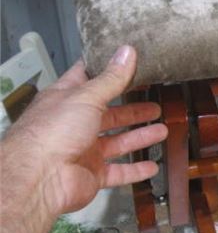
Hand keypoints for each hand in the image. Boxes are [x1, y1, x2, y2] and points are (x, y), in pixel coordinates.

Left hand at [1, 45, 166, 218]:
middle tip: (154, 105)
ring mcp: (83, 150)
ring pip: (118, 142)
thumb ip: (111, 78)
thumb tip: (128, 52)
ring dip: (139, 137)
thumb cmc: (53, 132)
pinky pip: (119, 172)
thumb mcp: (86, 97)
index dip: (108, 71)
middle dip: (133, 110)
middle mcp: (74, 124)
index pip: (88, 80)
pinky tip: (152, 166)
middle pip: (110, 114)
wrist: (39, 179)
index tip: (130, 64)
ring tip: (162, 130)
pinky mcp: (92, 174)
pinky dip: (136, 169)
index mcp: (67, 100)